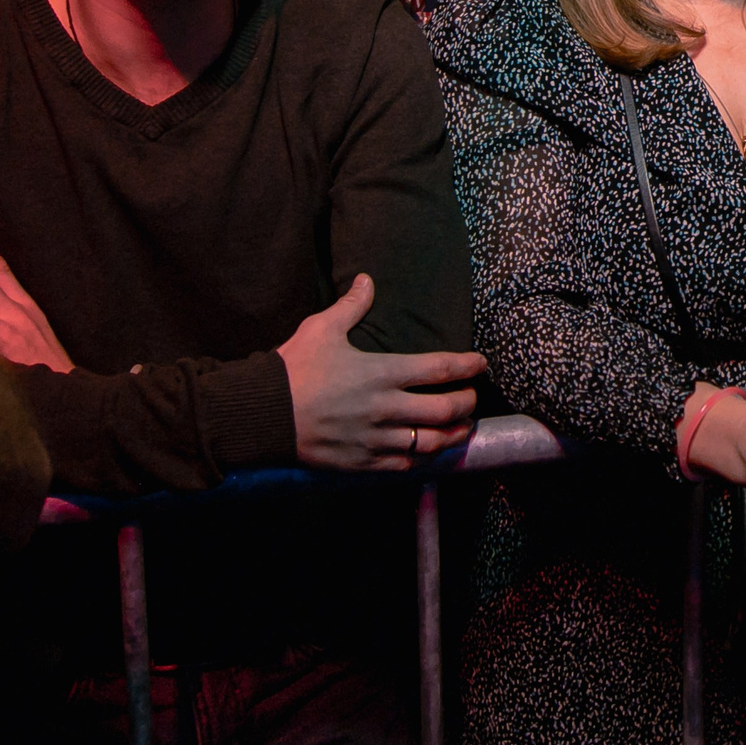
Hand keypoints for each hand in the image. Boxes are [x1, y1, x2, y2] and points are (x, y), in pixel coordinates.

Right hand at [277, 275, 486, 470]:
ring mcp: (377, 439)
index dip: (467, 365)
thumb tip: (367, 279)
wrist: (264, 414)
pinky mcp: (363, 462)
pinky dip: (423, 458)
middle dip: (467, 403)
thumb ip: (351, 306)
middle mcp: (386, 407)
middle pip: (445, 409)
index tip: (481, 363)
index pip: (439, 368)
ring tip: (462, 428)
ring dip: (454, 435)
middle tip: (472, 398)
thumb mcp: (322, 329)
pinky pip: (404, 465)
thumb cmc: (294, 369)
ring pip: (431, 442)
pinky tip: (428, 451)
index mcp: (382, 372)